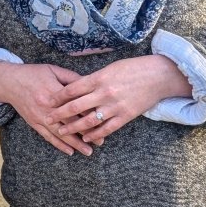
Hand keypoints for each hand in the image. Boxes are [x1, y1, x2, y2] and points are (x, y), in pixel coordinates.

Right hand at [0, 62, 92, 155]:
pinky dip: (58, 145)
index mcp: (54, 92)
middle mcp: (47, 107)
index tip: (103, 121)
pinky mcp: (33, 122)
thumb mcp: (53, 70)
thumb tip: (90, 85)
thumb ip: (71, 78)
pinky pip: (47, 136)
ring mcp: (39, 116)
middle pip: (70, 122)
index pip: (76, 106)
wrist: (9, 81)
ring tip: (88, 151)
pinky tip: (69, 151)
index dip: (90, 114)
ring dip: (74, 143)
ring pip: (60, 133)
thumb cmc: (33, 73)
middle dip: (86, 133)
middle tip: (101, 142)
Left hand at [45, 55, 192, 142]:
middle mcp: (104, 93)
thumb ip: (92, 79)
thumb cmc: (132, 69)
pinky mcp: (125, 116)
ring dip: (73, 127)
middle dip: (59, 113)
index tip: (47, 101)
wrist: (158, 76)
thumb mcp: (108, 69)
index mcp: (98, 79)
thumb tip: (75, 87)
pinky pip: (106, 128)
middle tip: (47, 118)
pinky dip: (94, 134)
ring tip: (61, 131)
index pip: (72, 89)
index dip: (57, 96)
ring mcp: (114, 106)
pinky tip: (85, 137)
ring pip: (89, 120)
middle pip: (76, 106)